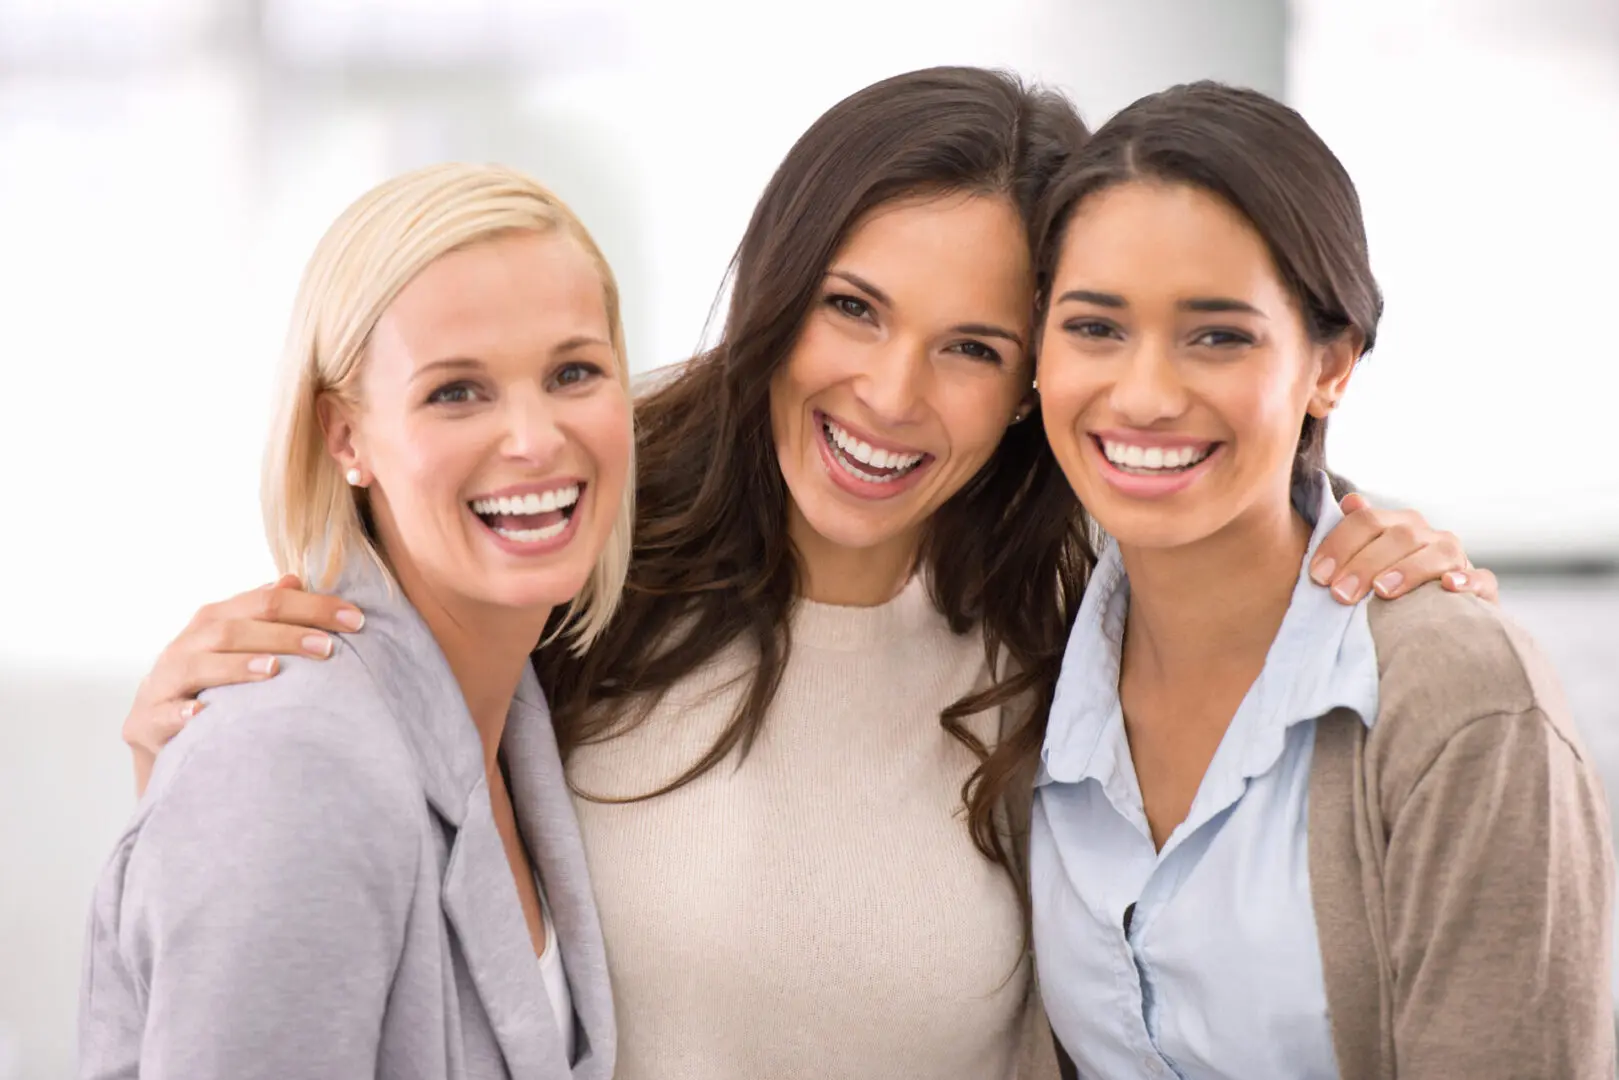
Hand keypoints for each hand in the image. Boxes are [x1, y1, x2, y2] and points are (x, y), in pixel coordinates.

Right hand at [124, 574, 364, 793]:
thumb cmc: (213, 680)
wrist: (158, 730)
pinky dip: (182, 713)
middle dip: (283, 635)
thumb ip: (263, 614)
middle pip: (233, 629)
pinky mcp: (147, 720)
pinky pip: (164, 715)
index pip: (265, 602)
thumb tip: (293, 579)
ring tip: (274, 669)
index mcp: (213, 621)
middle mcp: (187, 644)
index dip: (311, 606)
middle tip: (327, 647)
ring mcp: (163, 681)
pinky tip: (203, 714)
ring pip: (197, 666)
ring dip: (236, 667)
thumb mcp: (237, 644)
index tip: (356, 619)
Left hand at [1310, 493, 1498, 605]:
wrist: (1439, 615)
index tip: (1318, 576)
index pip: (1366, 521)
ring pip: (1438, 552)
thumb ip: (1355, 532)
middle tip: (1340, 594)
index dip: (1339, 545)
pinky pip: (1481, 578)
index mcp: (1396, 524)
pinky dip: (1467, 580)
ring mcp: (1457, 557)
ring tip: (1382, 592)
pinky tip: (1448, 586)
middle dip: (1365, 564)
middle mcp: (1427, 534)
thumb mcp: (1368, 560)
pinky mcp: (1482, 586)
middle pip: (1398, 536)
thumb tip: (1349, 501)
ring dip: (1408, 570)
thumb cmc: (1391, 586)